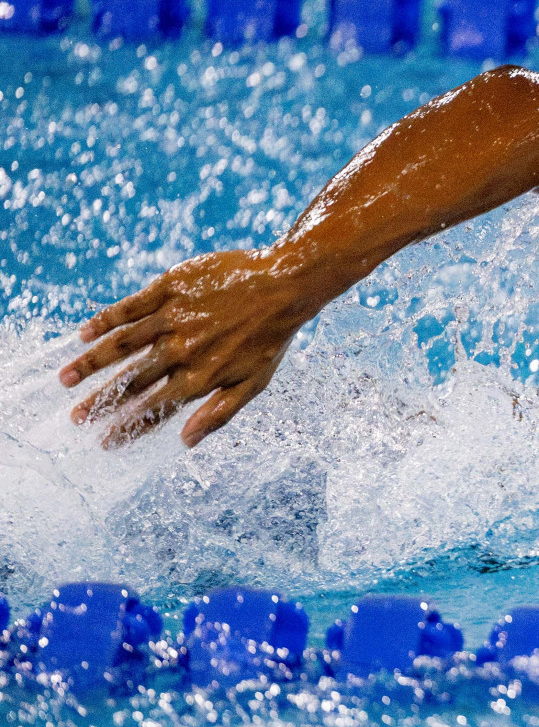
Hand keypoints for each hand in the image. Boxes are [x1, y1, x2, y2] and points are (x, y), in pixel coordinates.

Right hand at [59, 247, 320, 447]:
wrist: (286, 284)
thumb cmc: (271, 337)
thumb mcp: (255, 382)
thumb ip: (220, 413)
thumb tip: (186, 442)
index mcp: (201, 376)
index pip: (155, 408)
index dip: (128, 426)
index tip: (104, 441)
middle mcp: (182, 349)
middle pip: (131, 381)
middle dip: (101, 403)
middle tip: (75, 418)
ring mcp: (173, 317)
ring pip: (121, 344)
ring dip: (90, 363)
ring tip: (64, 380)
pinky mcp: (170, 288)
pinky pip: (129, 307)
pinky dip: (104, 320)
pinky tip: (83, 334)